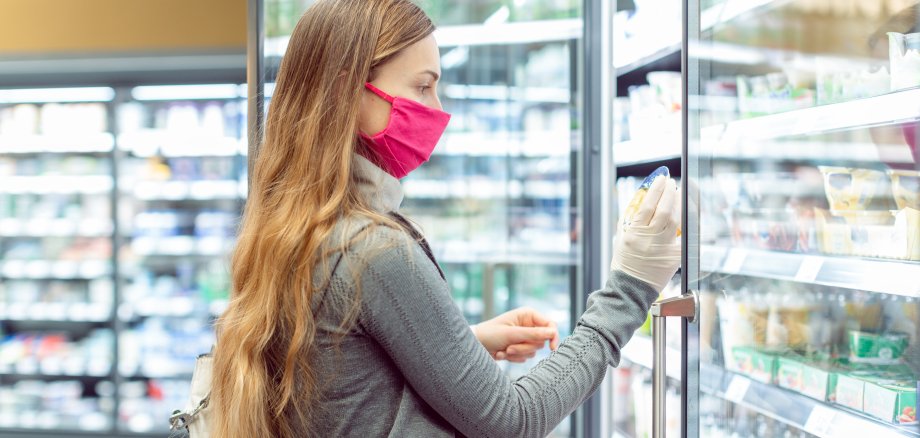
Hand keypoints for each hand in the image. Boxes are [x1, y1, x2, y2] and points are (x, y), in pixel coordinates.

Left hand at [471, 307, 559, 362]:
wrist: (475, 345)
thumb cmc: (491, 334)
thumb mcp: (512, 334)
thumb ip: (533, 334)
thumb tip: (552, 333)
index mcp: (528, 315)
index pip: (549, 325)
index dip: (553, 336)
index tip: (552, 348)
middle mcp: (528, 325)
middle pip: (541, 341)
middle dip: (525, 347)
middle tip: (510, 347)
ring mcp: (524, 337)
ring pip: (533, 351)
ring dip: (518, 353)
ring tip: (504, 350)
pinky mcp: (519, 348)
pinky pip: (526, 357)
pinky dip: (514, 358)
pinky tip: (502, 353)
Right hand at [611, 176, 680, 291]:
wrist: (632, 288)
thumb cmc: (625, 263)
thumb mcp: (620, 238)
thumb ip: (630, 220)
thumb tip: (642, 200)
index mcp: (634, 233)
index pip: (648, 205)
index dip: (657, 190)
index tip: (662, 179)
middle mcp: (649, 239)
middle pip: (664, 210)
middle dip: (670, 193)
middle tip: (672, 183)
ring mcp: (663, 248)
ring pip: (676, 221)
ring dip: (679, 205)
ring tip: (680, 194)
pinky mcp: (674, 257)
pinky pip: (684, 237)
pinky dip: (688, 225)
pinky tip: (688, 215)